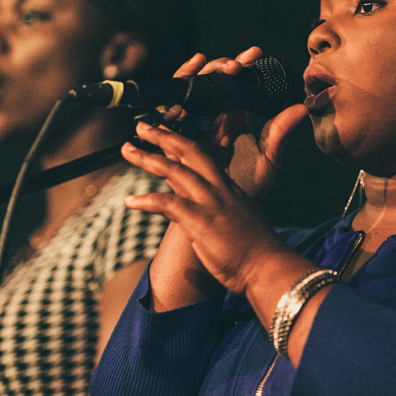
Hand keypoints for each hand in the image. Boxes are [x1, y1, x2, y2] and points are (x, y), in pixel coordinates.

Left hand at [122, 122, 296, 294]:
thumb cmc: (256, 253)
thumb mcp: (241, 223)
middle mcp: (220, 189)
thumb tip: (209, 221)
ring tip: (127, 150)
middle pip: (189, 151)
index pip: (203, 156)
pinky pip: (168, 204)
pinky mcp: (201, 221)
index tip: (165, 133)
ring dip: (147, 159)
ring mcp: (210, 203)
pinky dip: (146, 201)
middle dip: (163, 136)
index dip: (182, 143)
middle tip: (142, 126)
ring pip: (175, 170)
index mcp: (229, 188)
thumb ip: (223, 214)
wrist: (268, 269)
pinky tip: (129, 201)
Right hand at [161, 47, 307, 199]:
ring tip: (203, 62)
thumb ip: (281, 132)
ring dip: (196, 74)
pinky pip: (168, 111)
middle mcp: (212, 118)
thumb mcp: (267, 159)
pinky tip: (184, 85)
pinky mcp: (174, 138)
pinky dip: (173, 95)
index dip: (244, 66)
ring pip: (190, 91)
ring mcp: (193, 126)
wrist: (220, 219)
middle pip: (212, 82)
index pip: (238, 86)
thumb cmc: (245, 191)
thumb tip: (302, 107)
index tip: (254, 53)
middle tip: (234, 64)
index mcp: (234, 119)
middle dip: (220, 67)